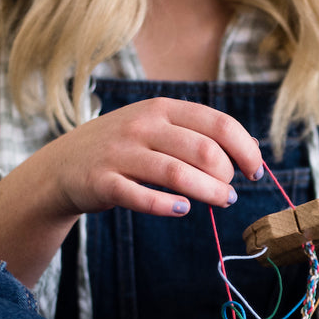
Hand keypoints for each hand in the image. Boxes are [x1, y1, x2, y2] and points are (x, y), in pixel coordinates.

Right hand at [0, 98, 263, 288]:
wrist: (63, 166)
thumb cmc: (126, 148)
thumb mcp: (159, 128)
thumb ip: (201, 135)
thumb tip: (255, 149)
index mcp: (162, 108)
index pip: (219, 123)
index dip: (245, 149)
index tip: (255, 172)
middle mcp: (142, 125)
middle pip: (204, 151)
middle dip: (227, 175)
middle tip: (230, 193)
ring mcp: (120, 153)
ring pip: (177, 174)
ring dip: (208, 192)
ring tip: (222, 202)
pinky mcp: (102, 182)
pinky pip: (141, 195)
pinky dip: (166, 205)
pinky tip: (183, 210)